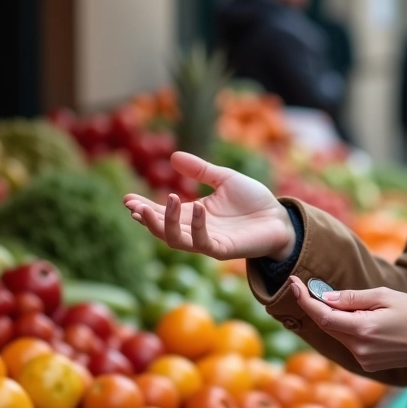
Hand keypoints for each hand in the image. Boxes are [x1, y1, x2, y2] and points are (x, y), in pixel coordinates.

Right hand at [123, 151, 295, 260]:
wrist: (280, 217)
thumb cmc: (253, 200)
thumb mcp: (224, 179)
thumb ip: (200, 170)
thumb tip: (173, 157)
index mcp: (193, 214)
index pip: (162, 213)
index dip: (144, 207)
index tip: (127, 199)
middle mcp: (196, 230)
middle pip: (163, 230)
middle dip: (147, 219)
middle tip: (132, 206)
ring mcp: (209, 242)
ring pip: (176, 240)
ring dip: (165, 224)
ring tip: (163, 202)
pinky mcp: (224, 250)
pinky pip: (204, 242)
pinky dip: (197, 227)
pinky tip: (197, 209)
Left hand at [288, 276, 406, 372]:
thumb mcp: (384, 295)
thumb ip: (352, 297)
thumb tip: (325, 298)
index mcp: (362, 329)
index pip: (323, 316)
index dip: (304, 299)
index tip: (293, 283)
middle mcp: (359, 348)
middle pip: (327, 325)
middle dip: (318, 306)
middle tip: (311, 287)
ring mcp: (363, 359)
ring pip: (338, 334)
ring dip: (336, 318)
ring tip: (356, 304)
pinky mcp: (368, 365)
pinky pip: (350, 343)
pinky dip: (348, 329)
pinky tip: (365, 320)